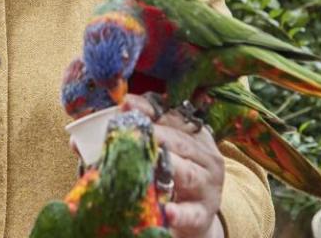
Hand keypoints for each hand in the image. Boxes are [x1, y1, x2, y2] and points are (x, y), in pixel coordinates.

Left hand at [122, 95, 224, 237]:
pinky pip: (191, 212)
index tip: (127, 105)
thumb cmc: (176, 176)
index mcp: (198, 136)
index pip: (174, 118)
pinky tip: (167, 211)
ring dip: (168, 167)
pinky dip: (180, 212)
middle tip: (133, 134)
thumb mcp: (166, 150)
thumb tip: (112, 115)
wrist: (196, 214)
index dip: (150, 111)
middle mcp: (207, 158)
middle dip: (156, 136)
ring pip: (187, 173)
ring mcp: (208, 186)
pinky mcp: (203, 214)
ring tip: (149, 162)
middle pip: (180, 142)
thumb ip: (145, 129)